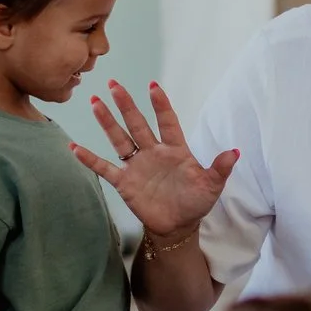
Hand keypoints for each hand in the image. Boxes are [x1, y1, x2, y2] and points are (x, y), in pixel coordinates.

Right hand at [73, 81, 237, 237]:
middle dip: (127, 105)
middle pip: (137, 124)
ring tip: (95, 102)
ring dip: (107, 122)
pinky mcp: (125, 183)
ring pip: (119, 139)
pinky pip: (105, 168)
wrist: (178, 226)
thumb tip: (236, 152)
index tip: (153, 86)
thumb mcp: (211, 186)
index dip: (160, 105)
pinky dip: (90, 159)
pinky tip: (75, 147)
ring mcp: (137, 166)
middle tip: (114, 84)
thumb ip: (220, 168)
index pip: (166, 122)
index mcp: (175, 150)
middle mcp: (153, 152)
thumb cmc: (195, 202)